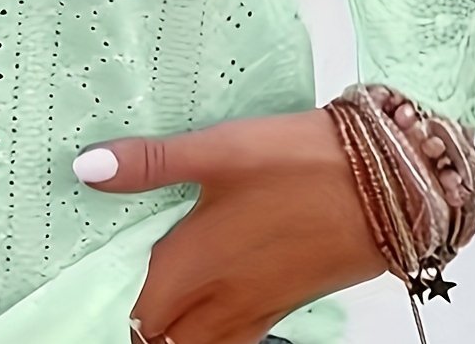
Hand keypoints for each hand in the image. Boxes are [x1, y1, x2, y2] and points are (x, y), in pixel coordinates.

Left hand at [72, 107, 390, 343]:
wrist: (388, 185)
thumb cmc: (297, 163)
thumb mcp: (216, 150)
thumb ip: (149, 163)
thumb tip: (86, 169)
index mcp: (195, 265)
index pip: (139, 316)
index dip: (114, 308)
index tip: (94, 288)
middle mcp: (223, 298)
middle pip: (168, 341)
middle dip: (143, 329)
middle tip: (121, 297)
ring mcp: (260, 307)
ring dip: (177, 333)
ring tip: (158, 302)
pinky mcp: (288, 301)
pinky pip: (238, 337)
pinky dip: (213, 330)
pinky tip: (209, 295)